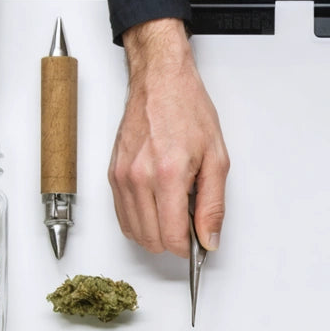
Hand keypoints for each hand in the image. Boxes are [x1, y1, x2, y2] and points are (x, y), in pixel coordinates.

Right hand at [111, 18, 229, 256]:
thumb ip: (214, 205)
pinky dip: (140, 220)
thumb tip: (209, 238)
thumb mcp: (217, 158)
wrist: (160, 82)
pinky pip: (122, 216)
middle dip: (173, 241)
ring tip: (175, 209)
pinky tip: (158, 205)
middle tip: (190, 222)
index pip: (171, 237)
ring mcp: (121, 177)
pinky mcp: (112, 174)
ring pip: (134, 232)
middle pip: (151, 239)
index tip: (198, 241)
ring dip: (156, 232)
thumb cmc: (188, 111)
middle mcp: (139, 178)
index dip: (188, 248)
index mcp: (168, 175)